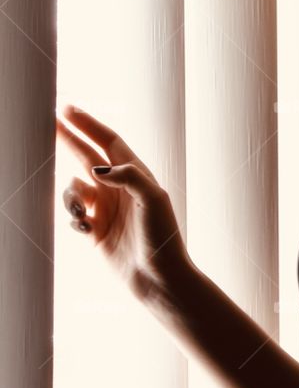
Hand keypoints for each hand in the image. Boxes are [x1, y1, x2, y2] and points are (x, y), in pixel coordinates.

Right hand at [56, 103, 189, 301]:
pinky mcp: (95, 230)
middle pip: (86, 156)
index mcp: (135, 175)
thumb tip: (96, 167)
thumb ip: (128, 176)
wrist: (159, 277)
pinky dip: (73, 219)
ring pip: (74, 189)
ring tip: (81, 212)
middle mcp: (118, 188)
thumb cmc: (162, 236)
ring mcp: (106, 208)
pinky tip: (86, 230)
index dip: (88, 124)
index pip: (108, 141)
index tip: (67, 110)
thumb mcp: (153, 199)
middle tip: (48, 124)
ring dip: (70, 196)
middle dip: (68, 141)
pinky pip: (73, 215)